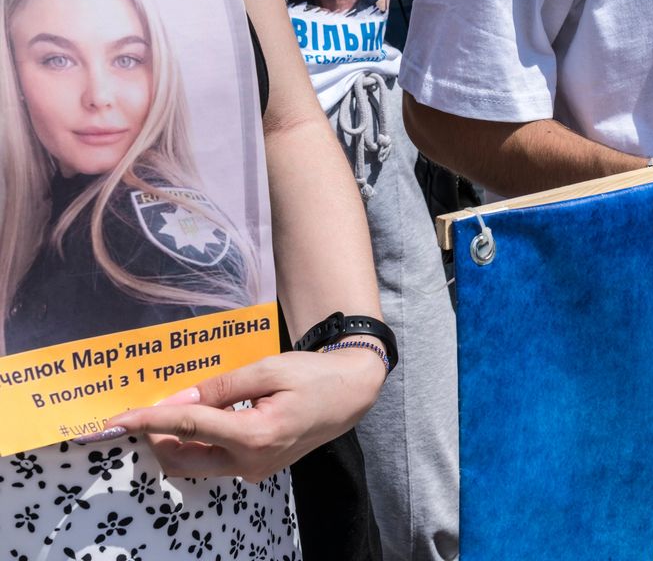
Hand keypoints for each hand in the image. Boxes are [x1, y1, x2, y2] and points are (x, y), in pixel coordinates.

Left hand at [104, 349, 386, 482]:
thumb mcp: (268, 368)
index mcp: (256, 434)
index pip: (188, 426)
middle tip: (148, 408)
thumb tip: (180, 399)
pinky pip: (214, 460)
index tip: (117, 419)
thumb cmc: (314, 375)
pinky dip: (198, 442)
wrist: (351, 393)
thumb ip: (221, 386)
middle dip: (156, 436)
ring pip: (195, 464)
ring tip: (175, 409)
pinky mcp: (257, 468)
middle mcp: (252, 461)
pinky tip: (201, 418)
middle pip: (182, 457)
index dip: (149, 419)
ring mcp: (255, 469)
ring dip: (175, 441)